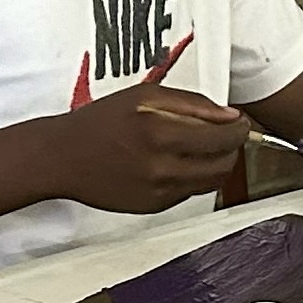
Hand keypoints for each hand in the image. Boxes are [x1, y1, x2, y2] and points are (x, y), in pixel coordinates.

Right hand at [58, 84, 251, 212]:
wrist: (62, 157)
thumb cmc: (101, 121)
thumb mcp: (144, 96)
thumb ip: (192, 103)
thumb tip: (230, 115)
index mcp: (160, 132)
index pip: (223, 137)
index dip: (240, 129)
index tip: (240, 122)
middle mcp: (162, 166)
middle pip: (223, 164)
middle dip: (233, 147)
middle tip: (227, 134)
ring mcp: (159, 191)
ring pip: (212, 183)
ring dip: (219, 165)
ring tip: (207, 148)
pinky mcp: (154, 207)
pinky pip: (191, 193)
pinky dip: (195, 177)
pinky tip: (180, 162)